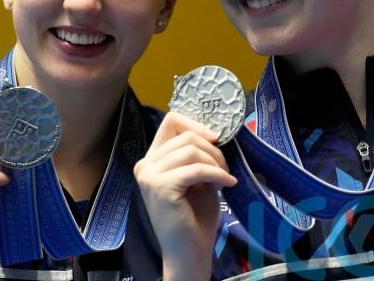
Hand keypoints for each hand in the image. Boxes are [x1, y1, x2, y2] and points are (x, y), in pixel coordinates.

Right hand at [134, 113, 236, 280]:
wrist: (189, 251)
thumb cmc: (194, 217)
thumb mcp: (196, 177)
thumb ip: (195, 154)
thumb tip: (211, 131)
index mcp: (151, 160)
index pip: (171, 121)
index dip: (195, 125)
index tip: (216, 139)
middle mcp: (145, 165)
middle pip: (186, 136)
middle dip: (213, 150)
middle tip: (225, 170)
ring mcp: (149, 175)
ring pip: (191, 150)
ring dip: (216, 163)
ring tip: (225, 179)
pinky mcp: (160, 187)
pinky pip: (196, 169)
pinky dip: (216, 174)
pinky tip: (228, 184)